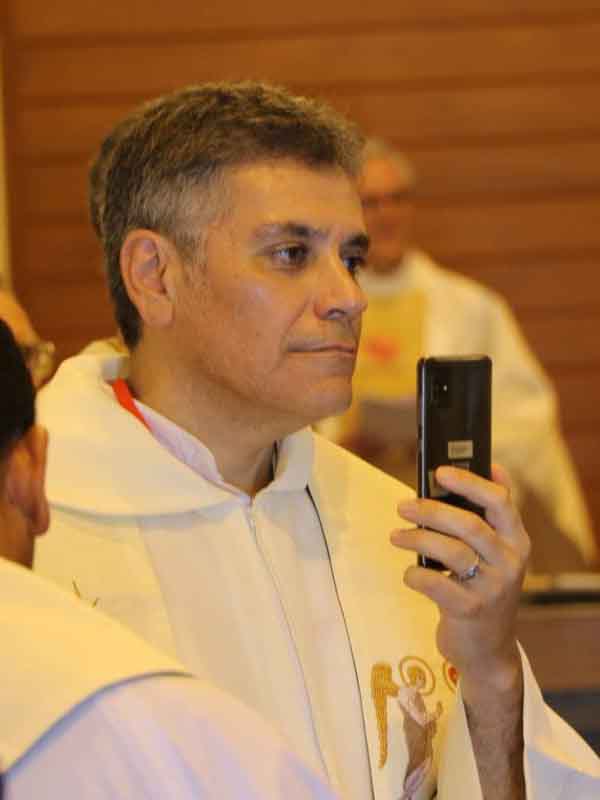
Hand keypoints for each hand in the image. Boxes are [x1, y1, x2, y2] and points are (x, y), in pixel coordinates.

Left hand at [390, 464, 529, 703]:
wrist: (487, 650)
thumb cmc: (482, 589)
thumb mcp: (493, 555)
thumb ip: (481, 519)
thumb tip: (455, 474)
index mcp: (517, 541)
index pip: (500, 501)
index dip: (470, 483)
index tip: (441, 471)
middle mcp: (511, 562)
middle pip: (470, 524)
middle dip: (431, 511)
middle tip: (403, 506)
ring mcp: (493, 588)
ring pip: (451, 551)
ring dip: (417, 539)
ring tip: (396, 536)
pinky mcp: (470, 611)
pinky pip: (435, 584)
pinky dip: (415, 575)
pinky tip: (409, 575)